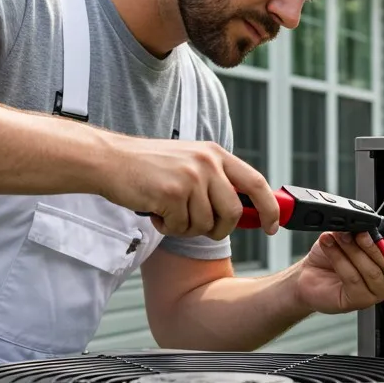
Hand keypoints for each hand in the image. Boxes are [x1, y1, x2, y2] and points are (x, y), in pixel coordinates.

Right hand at [99, 138, 279, 239]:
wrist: (110, 160)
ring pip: (205, 224)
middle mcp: (207, 163)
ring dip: (186, 227)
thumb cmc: (147, 166)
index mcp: (215, 154)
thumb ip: (216, 181)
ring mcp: (190, 177)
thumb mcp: (189, 162)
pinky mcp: (172, 193)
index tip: (273, 225)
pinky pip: (181, 227)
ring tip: (167, 211)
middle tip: (196, 225)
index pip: (256, 182)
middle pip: (232, 212)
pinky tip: (155, 211)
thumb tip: (244, 210)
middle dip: (218, 229)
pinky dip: (168, 227)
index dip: (270, 207)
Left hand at [293, 228, 383, 314]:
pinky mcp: (357, 301)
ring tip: (339, 237)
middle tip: (357, 233)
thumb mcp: (348, 236)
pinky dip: (340, 260)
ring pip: (371, 271)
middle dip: (372, 245)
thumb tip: (380, 222)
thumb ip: (366, 230)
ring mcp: (372, 293)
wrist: (307, 274)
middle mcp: (383, 280)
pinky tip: (330, 248)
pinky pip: (354, 279)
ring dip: (353, 251)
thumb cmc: (329, 256)